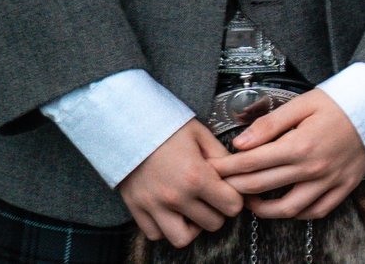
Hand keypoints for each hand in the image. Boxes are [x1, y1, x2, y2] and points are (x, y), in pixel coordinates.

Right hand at [117, 119, 244, 246]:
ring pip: (182, 238)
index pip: (231, 206)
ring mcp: (154, 206)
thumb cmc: (167, 128)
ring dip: (193, 227)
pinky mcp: (137, 209)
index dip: (235, 199)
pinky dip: (166, 229)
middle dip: (218, 212)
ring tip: (193, 211)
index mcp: (196, 176)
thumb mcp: (201, 134)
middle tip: (214, 200)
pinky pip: (156, 234)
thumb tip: (236, 171)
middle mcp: (176, 196)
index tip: (230, 191)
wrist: (128, 128)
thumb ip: (221, 156)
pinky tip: (172, 213)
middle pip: (212, 223)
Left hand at [219, 88, 364, 221]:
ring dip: (262, 208)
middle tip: (221, 184)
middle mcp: (314, 168)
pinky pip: (316, 211)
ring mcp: (329, 181)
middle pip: (261, 186)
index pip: (251, 163)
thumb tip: (240, 142)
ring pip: (287, 209)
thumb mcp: (304, 103)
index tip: (213, 167)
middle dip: (234, 186)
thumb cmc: (343, 103)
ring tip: (250, 200)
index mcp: (301, 145)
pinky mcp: (343, 187)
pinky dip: (297, 213)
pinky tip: (285, 206)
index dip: (227, 167)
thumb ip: (270, 124)